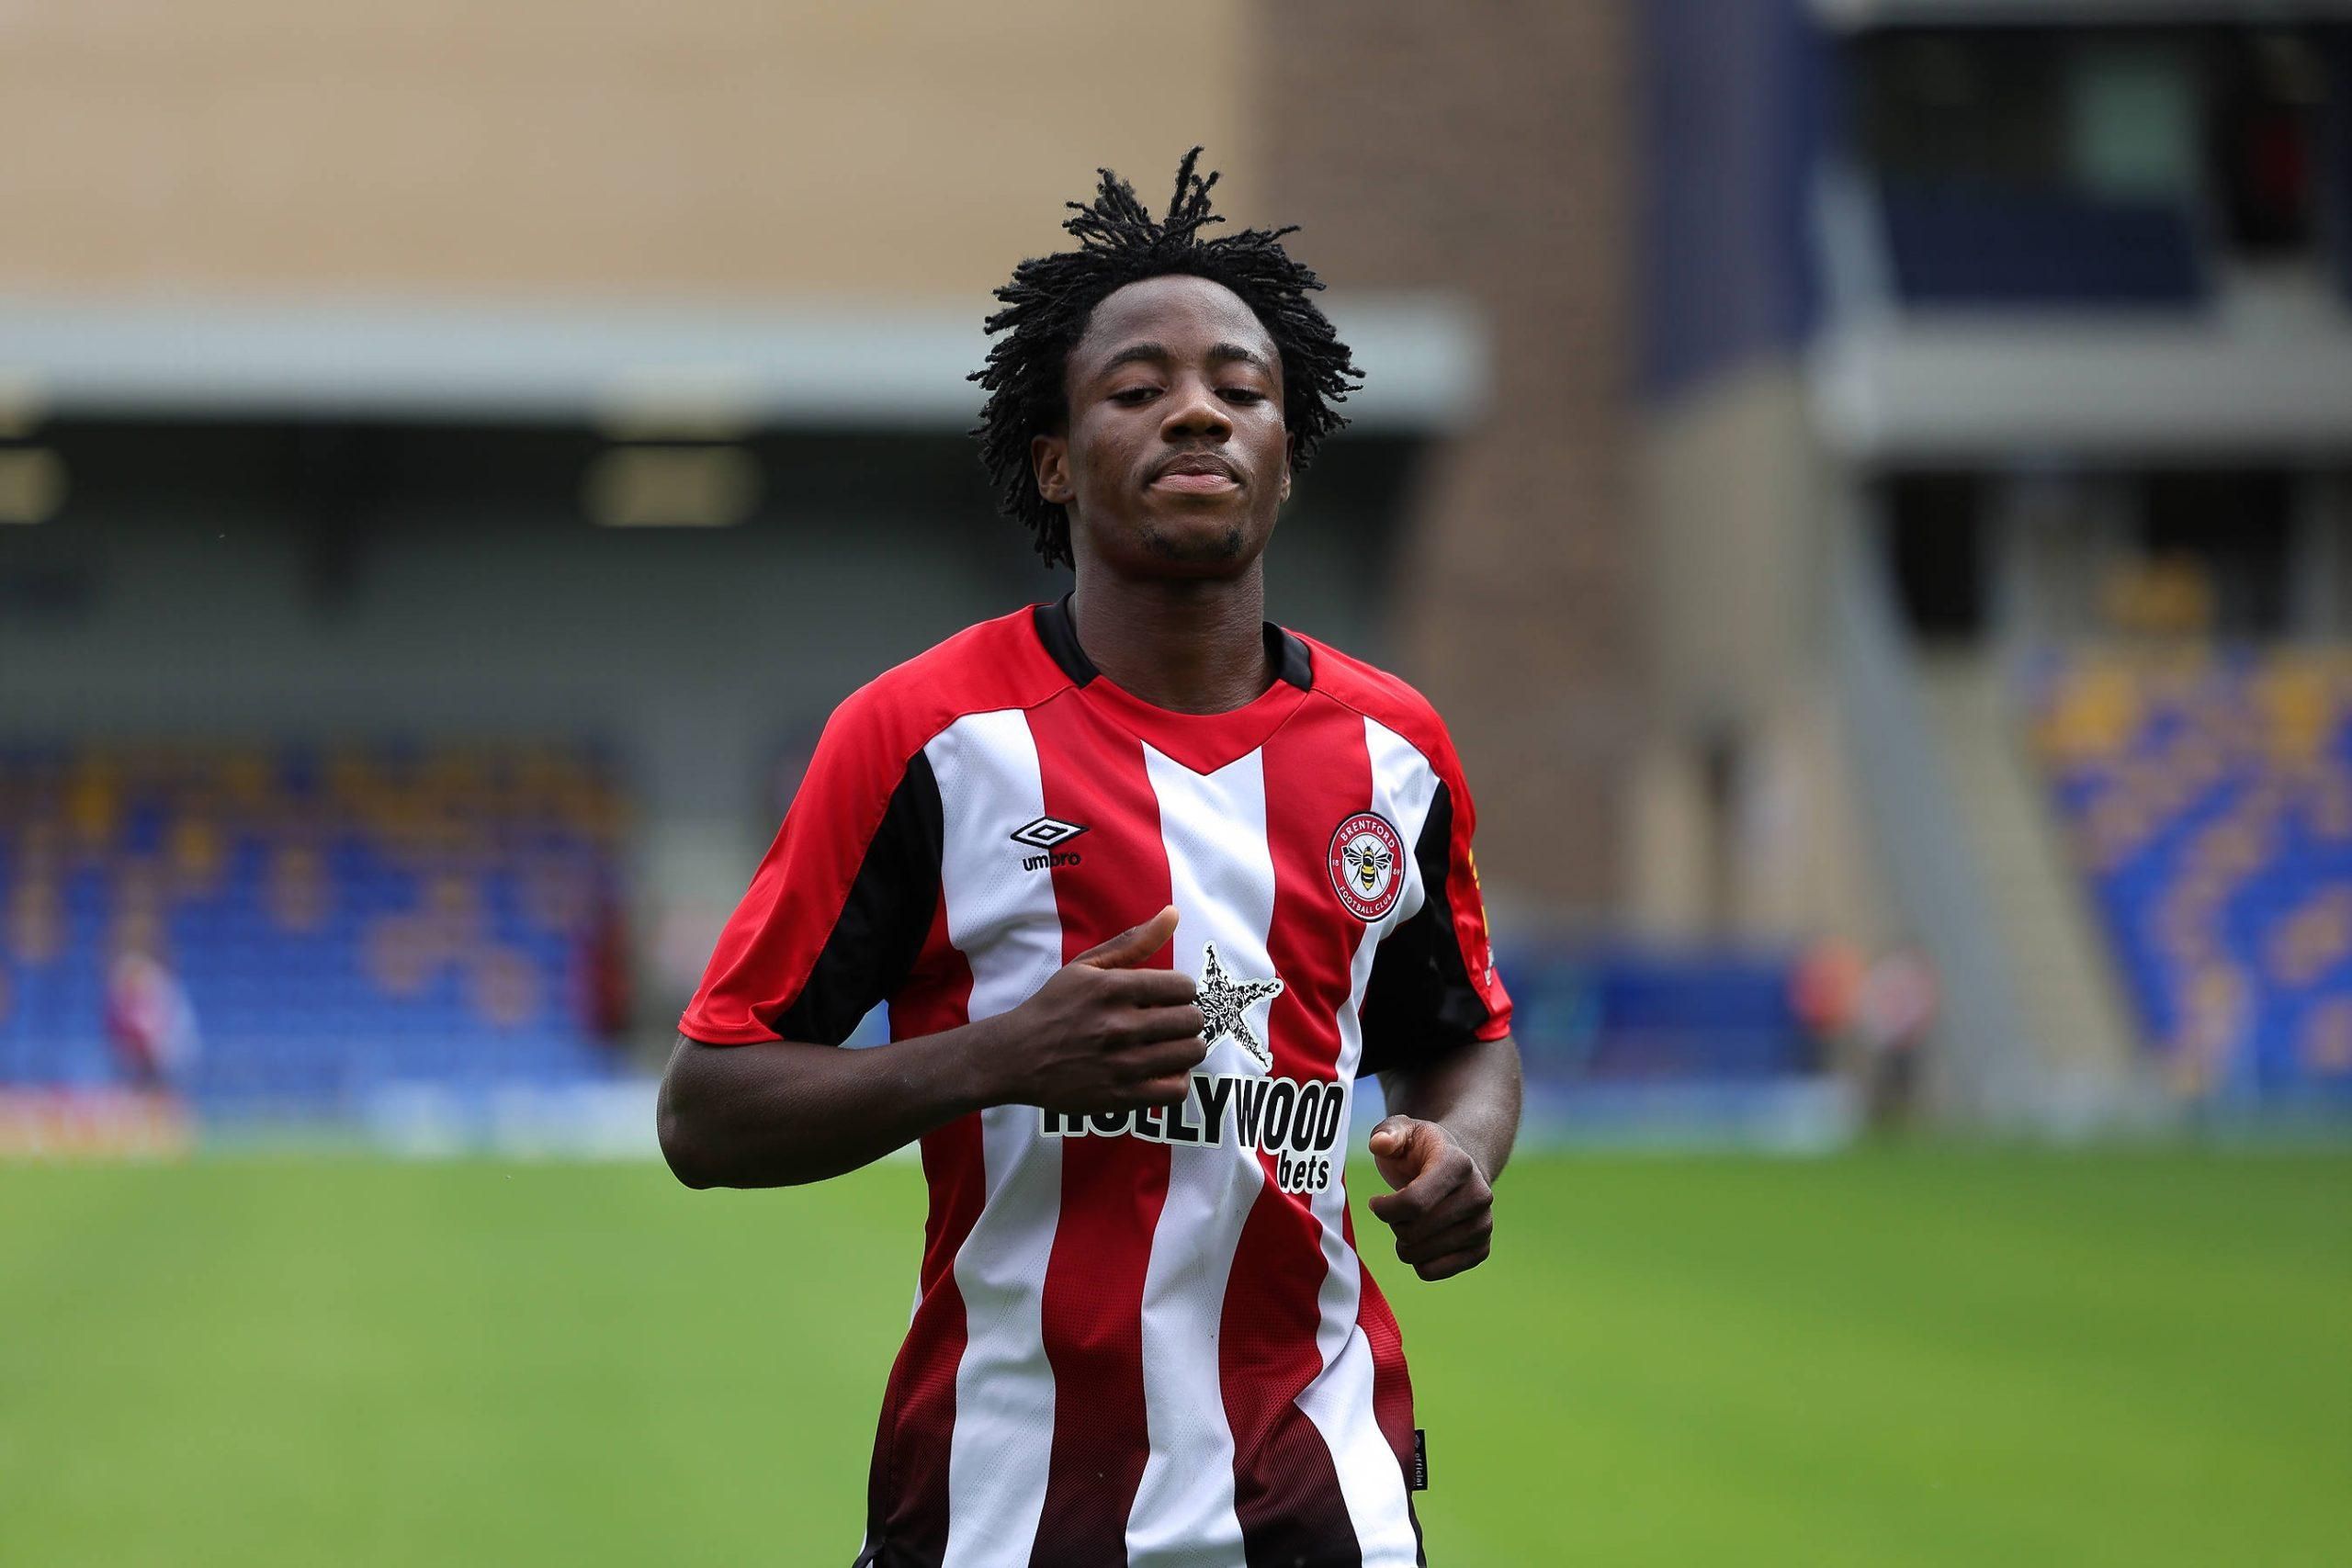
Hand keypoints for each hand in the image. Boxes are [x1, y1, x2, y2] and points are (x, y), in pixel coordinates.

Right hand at [997, 906, 1206, 1111]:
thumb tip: (1173, 914)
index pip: (1183, 987)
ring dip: (1186, 1047)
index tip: (1167, 997)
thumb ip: (1132, 942)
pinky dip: (1178, 1080)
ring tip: (1170, 1044)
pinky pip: (1175, 1091)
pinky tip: (1163, 1070)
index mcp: (1112, 989)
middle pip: (1192, 1020)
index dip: (1181, 991)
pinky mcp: (1120, 1096)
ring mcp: (1121, 1064)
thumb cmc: (1053, 1007)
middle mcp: (1119, 1026)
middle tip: (1170, 1021)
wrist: (1016, 1057)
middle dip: (1187, 1018)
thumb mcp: (1085, 966)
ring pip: (1189, 1053)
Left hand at [1365, 1116, 1493, 1280]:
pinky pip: (1432, 1272)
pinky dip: (1418, 1261)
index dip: (1385, 1208)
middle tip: (1398, 1210)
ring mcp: (1483, 1224)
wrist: (1459, 1168)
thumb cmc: (1421, 1151)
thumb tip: (1380, 1143)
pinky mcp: (1481, 1249)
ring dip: (1404, 1243)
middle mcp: (1479, 1195)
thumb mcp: (1403, 1131)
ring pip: (1420, 1255)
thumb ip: (1387, 1133)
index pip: (1414, 1202)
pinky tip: (1422, 1240)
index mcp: (1458, 1164)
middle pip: (1413, 1232)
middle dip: (1394, 1224)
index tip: (1376, 1202)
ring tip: (1411, 1222)